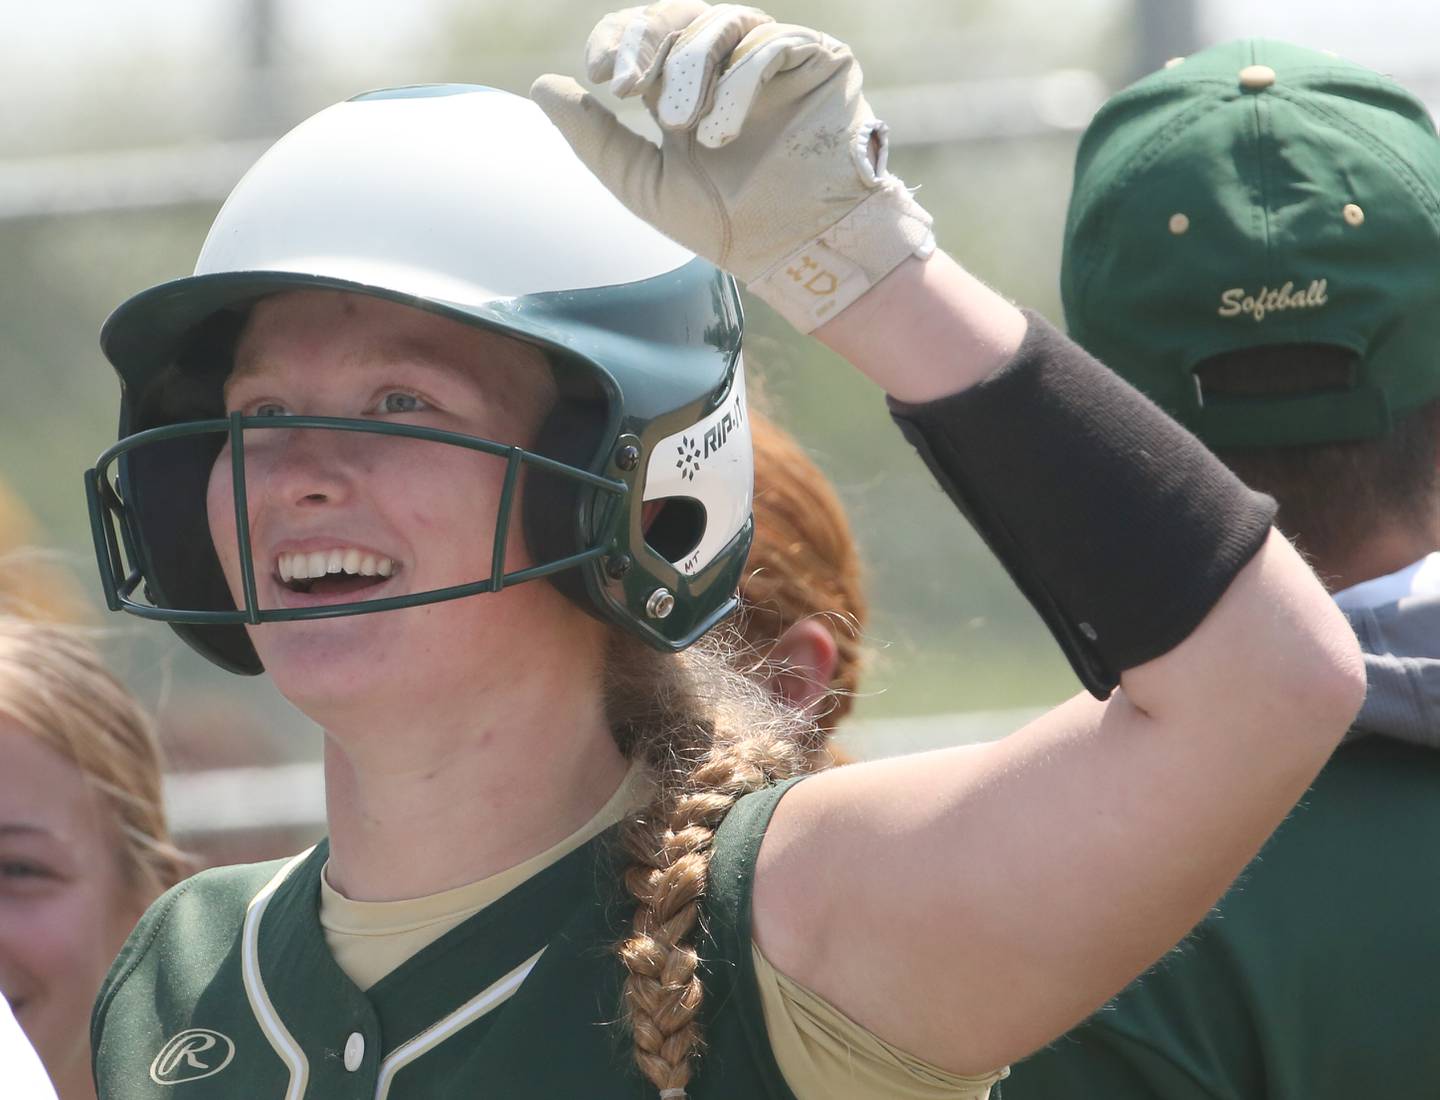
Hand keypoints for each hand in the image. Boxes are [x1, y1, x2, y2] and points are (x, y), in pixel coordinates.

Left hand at [531, 1, 934, 332]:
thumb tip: (542, 87)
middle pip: (677, 18)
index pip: (644, 36)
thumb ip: (597, 138)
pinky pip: (770, 43)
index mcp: (688, 88)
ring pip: (720, 23)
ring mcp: (774, 59)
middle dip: (645, 43)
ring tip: (682, 126)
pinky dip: (739, 80)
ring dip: (689, 68)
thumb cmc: (730, 227)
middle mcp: (729, 66)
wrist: (799, 253)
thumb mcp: (645, 183)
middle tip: (627, 86)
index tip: (599, 76)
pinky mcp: (819, 60)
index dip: (617, 42)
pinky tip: (721, 130)